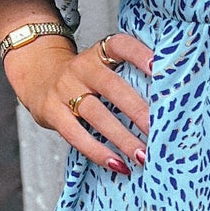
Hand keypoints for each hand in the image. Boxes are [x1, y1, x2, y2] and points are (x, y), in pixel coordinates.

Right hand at [5, 29, 153, 173]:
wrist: (37, 76)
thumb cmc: (85, 77)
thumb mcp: (102, 64)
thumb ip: (128, 74)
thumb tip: (172, 98)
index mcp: (99, 53)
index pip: (120, 46)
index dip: (138, 53)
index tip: (158, 66)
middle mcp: (82, 69)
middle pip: (112, 87)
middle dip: (137, 109)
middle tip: (158, 128)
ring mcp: (65, 90)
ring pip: (96, 115)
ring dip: (122, 138)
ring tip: (143, 156)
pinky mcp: (52, 113)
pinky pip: (76, 135)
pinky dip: (98, 152)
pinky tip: (118, 164)